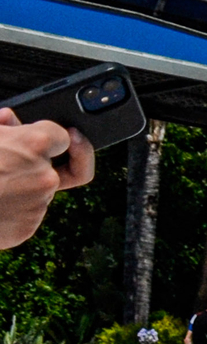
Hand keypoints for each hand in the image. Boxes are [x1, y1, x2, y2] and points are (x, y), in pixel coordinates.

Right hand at [0, 108, 93, 248]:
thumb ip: (1, 126)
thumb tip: (10, 117)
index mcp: (33, 145)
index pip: (62, 136)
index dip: (54, 136)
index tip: (64, 138)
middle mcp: (44, 175)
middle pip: (50, 165)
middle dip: (32, 163)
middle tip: (8, 163)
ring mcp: (39, 203)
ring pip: (37, 189)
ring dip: (19, 184)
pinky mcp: (29, 225)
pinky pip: (27, 211)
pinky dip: (12, 206)